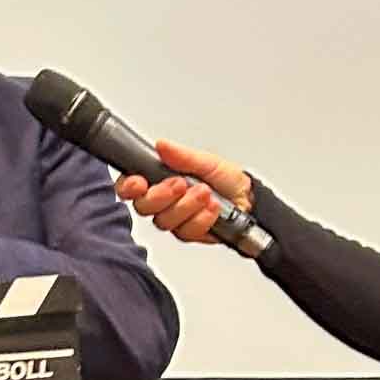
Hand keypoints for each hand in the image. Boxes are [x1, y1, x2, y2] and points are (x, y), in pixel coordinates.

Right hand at [113, 138, 252, 243]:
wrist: (250, 200)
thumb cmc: (228, 179)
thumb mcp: (206, 161)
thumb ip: (182, 156)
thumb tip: (162, 146)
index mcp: (161, 178)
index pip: (131, 186)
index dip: (128, 186)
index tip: (139, 182)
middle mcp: (165, 200)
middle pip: (143, 206)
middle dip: (161, 196)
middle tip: (180, 184)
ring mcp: (176, 218)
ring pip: (165, 220)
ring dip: (186, 206)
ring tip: (205, 193)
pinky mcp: (189, 233)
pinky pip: (186, 231)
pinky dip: (201, 219)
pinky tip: (212, 209)